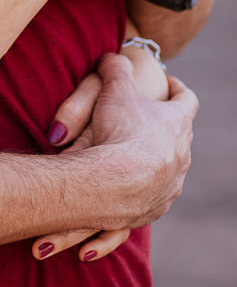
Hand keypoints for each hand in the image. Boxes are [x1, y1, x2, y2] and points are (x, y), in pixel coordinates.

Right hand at [32, 41, 170, 261]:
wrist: (118, 181)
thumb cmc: (121, 131)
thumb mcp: (115, 88)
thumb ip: (115, 67)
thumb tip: (113, 55)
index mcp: (177, 125)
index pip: (186, 101)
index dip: (178, 89)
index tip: (169, 84)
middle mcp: (179, 159)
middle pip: (177, 142)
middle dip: (156, 135)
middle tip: (134, 127)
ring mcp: (167, 190)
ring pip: (160, 180)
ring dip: (140, 176)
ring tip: (115, 174)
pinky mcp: (148, 213)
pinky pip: (135, 214)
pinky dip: (117, 220)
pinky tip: (99, 231)